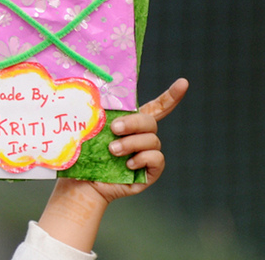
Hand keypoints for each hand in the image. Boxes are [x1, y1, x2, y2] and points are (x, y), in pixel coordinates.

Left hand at [37, 78, 188, 251]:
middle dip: (133, 123)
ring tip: (112, 150)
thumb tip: (98, 90)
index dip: (171, 95)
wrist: (81, 181)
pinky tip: (128, 163)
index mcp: (131, 123)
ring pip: (152, 139)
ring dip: (132, 143)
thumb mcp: (90, 128)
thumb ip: (98, 111)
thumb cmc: (83, 153)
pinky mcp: (150, 172)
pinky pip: (156, 158)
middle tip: (114, 129)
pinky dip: (143, 158)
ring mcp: (148, 155)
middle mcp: (142, 137)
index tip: (183, 82)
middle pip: (150, 121)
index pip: (157, 107)